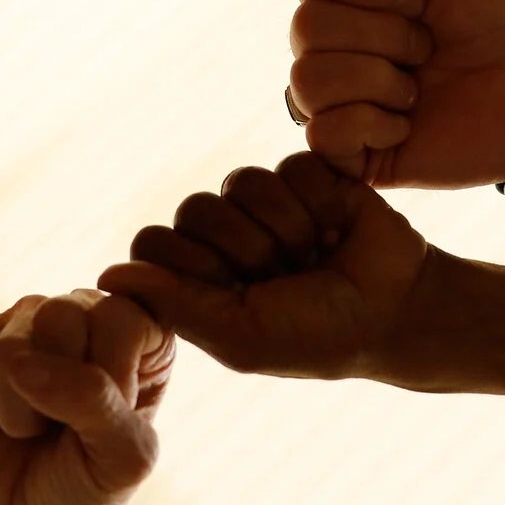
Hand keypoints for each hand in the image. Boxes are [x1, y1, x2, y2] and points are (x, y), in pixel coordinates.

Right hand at [0, 290, 171, 504]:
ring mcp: (28, 321)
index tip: (107, 423)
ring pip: (9, 343)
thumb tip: (21, 363)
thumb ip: (95, 400)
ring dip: (15, 408)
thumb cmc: (91, 486)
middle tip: (62, 426)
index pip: (120, 318)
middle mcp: (86, 314)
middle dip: (56, 393)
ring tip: (31, 428)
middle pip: (60, 314)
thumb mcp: (123, 456)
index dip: (107, 381)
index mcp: (140, 333)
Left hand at [99, 153, 434, 383]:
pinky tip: (337, 228)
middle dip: (246, 249)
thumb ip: (176, 305)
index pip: (153, 244)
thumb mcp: (243, 337)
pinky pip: (288, 168)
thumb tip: (107, 274)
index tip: (233, 294)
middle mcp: (222, 236)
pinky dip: (318, 203)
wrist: (398, 309)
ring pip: (241, 183)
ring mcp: (261, 202)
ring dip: (287, 228)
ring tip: (315, 254)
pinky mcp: (303, 173)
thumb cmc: (318, 336)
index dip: (191, 265)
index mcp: (197, 278)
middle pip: (194, 210)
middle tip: (285, 277)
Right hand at [289, 0, 504, 186]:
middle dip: (382, 34)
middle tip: (426, 47)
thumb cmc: (495, 19)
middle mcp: (334, 52)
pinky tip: (406, 127)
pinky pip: (322, 135)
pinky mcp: (353, 157)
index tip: (421, 0)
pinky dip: (372, 125)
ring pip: (306, 81)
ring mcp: (339, 105)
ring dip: (376, 80)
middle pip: (305, 28)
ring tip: (416, 89)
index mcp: (347, 2)